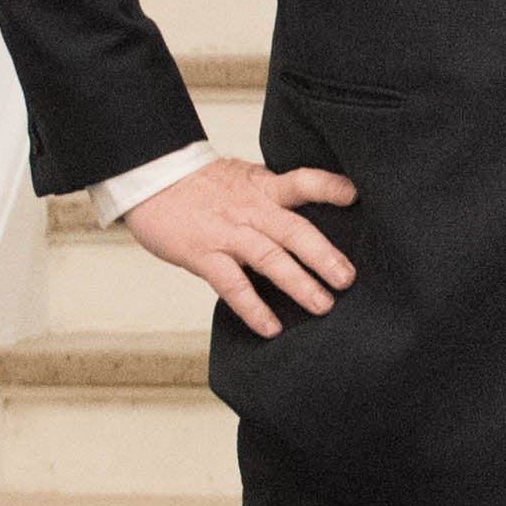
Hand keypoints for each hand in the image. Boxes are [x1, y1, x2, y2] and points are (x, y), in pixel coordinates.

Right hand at [124, 156, 357, 336]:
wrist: (150, 178)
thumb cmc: (198, 183)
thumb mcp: (242, 177)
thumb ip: (272, 192)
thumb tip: (307, 205)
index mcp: (262, 187)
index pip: (302, 182)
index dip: (330, 187)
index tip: (355, 196)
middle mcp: (251, 210)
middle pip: (294, 230)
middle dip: (324, 255)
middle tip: (349, 278)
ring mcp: (228, 233)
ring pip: (269, 258)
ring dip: (298, 283)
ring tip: (323, 305)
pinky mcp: (204, 254)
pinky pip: (232, 285)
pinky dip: (253, 307)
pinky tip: (271, 327)